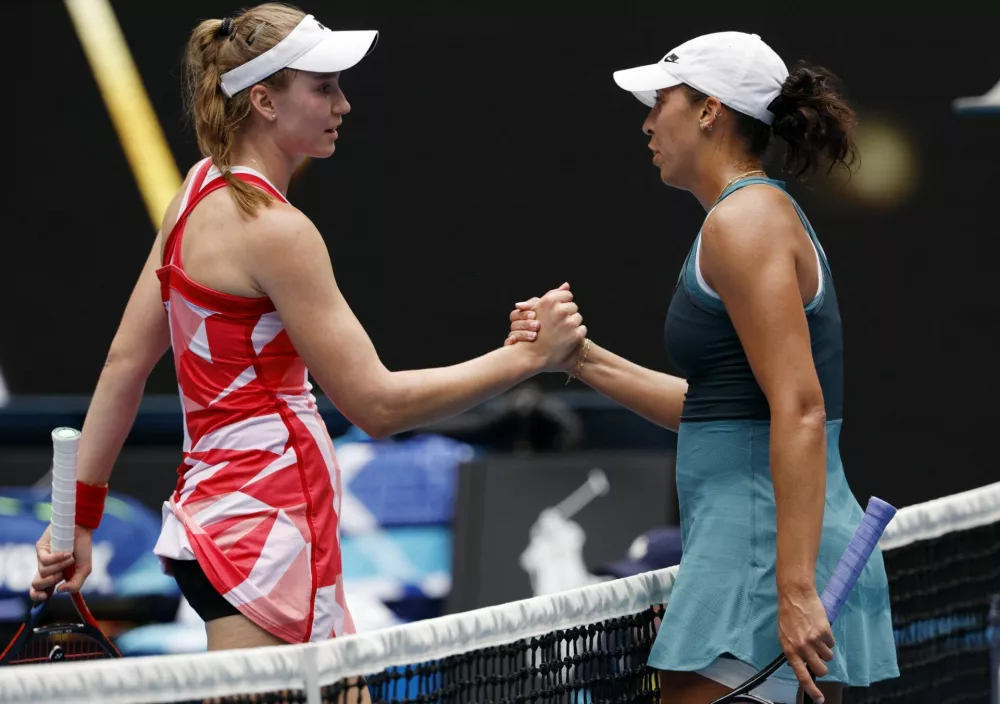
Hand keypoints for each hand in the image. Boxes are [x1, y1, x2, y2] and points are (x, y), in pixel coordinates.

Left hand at [31, 524, 92, 600]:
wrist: (82, 530)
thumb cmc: (83, 549)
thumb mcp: (84, 570)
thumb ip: (75, 584)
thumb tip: (59, 590)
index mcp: (54, 576)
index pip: (39, 590)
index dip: (37, 596)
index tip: (45, 597)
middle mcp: (46, 568)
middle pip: (36, 584)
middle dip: (50, 582)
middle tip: (61, 575)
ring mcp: (42, 558)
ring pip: (43, 572)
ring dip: (59, 567)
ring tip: (69, 558)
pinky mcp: (40, 548)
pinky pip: (45, 561)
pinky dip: (57, 558)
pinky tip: (67, 553)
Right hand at [515, 283, 585, 371]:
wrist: (532, 356)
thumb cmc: (534, 331)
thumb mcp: (539, 309)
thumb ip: (553, 295)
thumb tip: (567, 285)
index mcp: (548, 301)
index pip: (567, 295)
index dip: (562, 304)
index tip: (556, 313)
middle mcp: (559, 311)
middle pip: (574, 306)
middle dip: (567, 314)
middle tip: (556, 325)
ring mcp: (568, 323)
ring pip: (578, 318)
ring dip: (572, 325)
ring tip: (560, 333)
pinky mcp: (575, 335)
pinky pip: (582, 330)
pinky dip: (576, 335)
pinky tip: (565, 340)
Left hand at [778, 585, 834, 702]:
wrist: (796, 595)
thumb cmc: (788, 615)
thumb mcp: (784, 636)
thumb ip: (793, 651)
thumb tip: (802, 665)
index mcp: (790, 650)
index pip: (802, 676)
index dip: (812, 690)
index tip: (820, 699)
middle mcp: (802, 648)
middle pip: (821, 670)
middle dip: (822, 667)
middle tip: (819, 658)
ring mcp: (814, 640)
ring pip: (829, 657)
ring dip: (825, 650)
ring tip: (816, 637)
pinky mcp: (825, 632)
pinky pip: (832, 644)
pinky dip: (828, 639)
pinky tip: (820, 628)